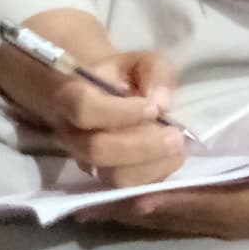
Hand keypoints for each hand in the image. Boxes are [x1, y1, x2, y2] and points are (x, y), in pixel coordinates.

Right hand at [32, 47, 190, 189]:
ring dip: (152, 165)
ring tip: (178, 148)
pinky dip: (155, 176)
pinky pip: (128, 189)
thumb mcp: (140, 60)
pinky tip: (172, 158)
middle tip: (176, 135)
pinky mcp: (103, 179)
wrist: (101, 94)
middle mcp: (71, 133)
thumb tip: (163, 104)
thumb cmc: (121, 75)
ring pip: (113, 176)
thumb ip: (155, 72)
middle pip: (97, 150)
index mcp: (70, 95)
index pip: (84, 109)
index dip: (120, 112)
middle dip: (142, 146)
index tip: (153, 108)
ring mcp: (84, 160)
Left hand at [80, 127, 248, 240]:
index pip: (200, 205)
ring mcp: (227, 216)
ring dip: (129, 210)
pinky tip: (117, 194)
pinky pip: (178, 207)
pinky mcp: (225, 207)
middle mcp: (233, 219)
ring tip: (82, 203)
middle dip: (128, 211)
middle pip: (172, 217)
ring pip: (169, 216)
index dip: (165, 201)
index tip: (126, 195)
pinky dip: (147, 203)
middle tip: (79, 205)